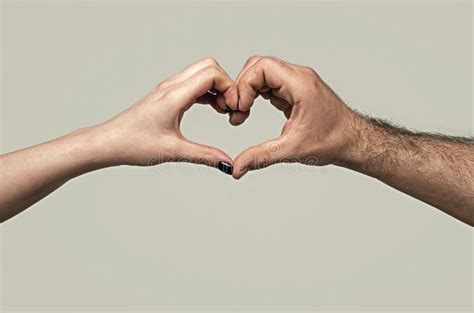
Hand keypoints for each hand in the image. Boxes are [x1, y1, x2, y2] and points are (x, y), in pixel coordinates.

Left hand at [96, 58, 238, 169]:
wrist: (109, 142)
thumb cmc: (133, 144)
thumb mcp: (173, 151)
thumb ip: (204, 156)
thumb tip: (227, 164)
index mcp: (174, 96)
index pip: (212, 74)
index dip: (230, 88)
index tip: (233, 110)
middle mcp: (172, 86)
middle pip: (210, 67)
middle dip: (226, 85)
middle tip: (230, 110)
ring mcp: (169, 89)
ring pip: (202, 73)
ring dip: (217, 89)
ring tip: (223, 112)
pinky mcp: (167, 95)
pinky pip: (194, 84)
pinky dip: (208, 93)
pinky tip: (212, 110)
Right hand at [232, 56, 356, 178]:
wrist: (353, 141)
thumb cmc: (332, 141)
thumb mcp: (292, 150)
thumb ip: (261, 157)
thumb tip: (237, 167)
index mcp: (300, 84)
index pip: (262, 67)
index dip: (245, 85)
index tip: (241, 109)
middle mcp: (299, 77)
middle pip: (259, 65)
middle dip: (243, 86)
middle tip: (238, 111)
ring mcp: (297, 81)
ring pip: (263, 72)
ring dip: (248, 90)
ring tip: (242, 113)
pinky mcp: (295, 89)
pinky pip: (270, 82)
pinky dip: (256, 94)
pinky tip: (252, 111)